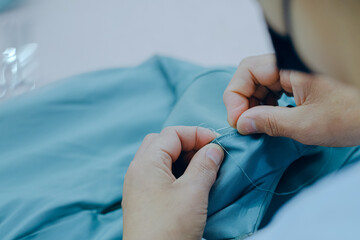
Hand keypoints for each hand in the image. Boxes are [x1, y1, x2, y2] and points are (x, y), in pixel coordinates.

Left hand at [122, 126, 223, 239]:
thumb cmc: (171, 227)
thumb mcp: (193, 192)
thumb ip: (205, 165)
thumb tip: (214, 149)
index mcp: (146, 163)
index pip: (171, 134)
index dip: (196, 134)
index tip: (218, 144)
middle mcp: (137, 170)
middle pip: (162, 142)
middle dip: (187, 143)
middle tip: (208, 154)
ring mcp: (138, 186)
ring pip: (160, 158)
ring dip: (182, 158)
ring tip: (203, 168)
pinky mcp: (142, 200)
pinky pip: (159, 175)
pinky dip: (176, 172)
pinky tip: (190, 183)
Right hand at [223, 54, 359, 146]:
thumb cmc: (353, 116)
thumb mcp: (306, 124)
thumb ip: (269, 122)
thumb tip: (242, 123)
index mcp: (290, 66)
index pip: (247, 71)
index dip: (236, 96)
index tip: (238, 122)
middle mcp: (290, 65)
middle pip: (252, 76)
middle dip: (244, 102)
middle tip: (245, 126)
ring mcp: (296, 73)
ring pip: (262, 84)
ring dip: (255, 105)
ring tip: (257, 126)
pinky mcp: (302, 83)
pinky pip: (276, 90)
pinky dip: (268, 105)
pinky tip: (271, 119)